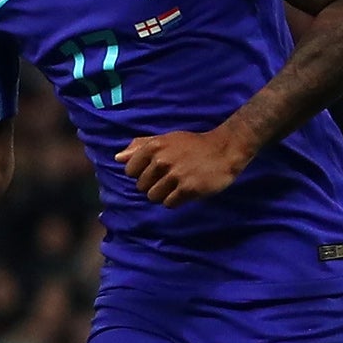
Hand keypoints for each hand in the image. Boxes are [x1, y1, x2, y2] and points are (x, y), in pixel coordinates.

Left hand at [116, 122, 255, 207]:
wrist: (224, 149)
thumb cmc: (193, 145)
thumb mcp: (167, 139)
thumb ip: (141, 146)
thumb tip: (118, 158)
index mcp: (154, 146)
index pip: (130, 170)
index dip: (141, 173)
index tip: (155, 171)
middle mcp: (162, 160)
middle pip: (141, 186)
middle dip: (153, 185)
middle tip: (169, 178)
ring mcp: (175, 175)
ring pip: (153, 197)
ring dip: (163, 195)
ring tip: (177, 186)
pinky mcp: (187, 189)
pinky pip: (168, 204)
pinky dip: (175, 201)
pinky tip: (185, 191)